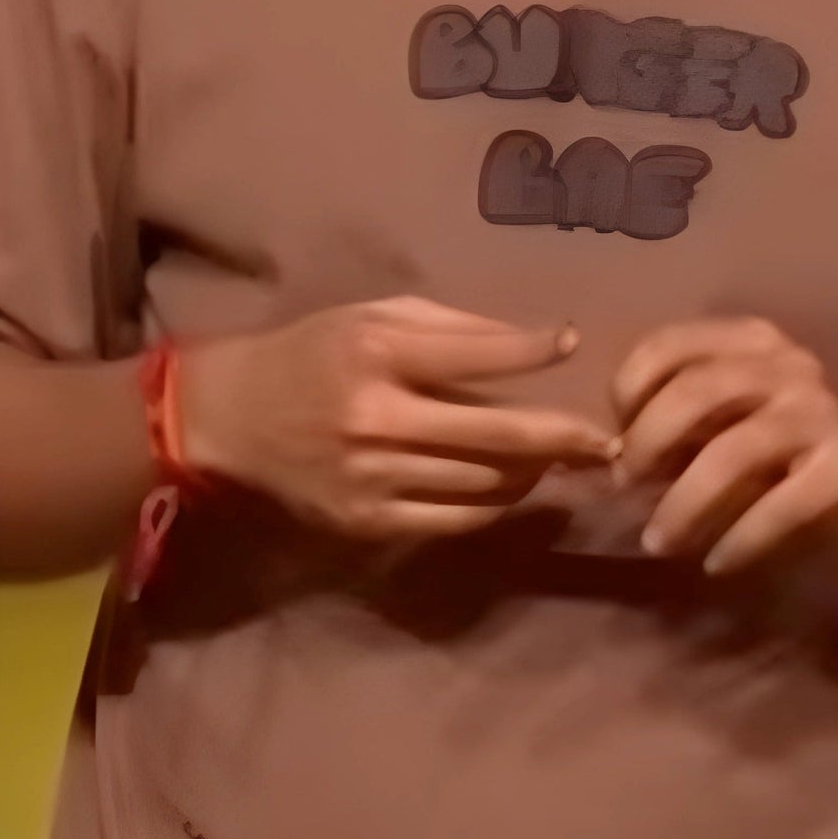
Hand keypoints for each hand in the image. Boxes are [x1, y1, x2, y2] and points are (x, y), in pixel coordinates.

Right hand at [179, 297, 615, 544]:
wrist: (231, 419)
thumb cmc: (313, 354)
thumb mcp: (371, 316)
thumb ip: (451, 327)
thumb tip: (535, 343)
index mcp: (377, 353)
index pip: (478, 355)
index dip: (534, 351)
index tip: (571, 344)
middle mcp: (378, 418)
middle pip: (497, 435)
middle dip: (563, 436)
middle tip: (607, 438)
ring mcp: (373, 478)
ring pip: (485, 482)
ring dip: (536, 472)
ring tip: (565, 458)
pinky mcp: (369, 521)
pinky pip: (457, 518)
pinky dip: (497, 504)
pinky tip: (517, 486)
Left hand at [612, 317, 837, 577]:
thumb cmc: (804, 442)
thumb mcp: (745, 406)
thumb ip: (691, 413)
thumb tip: (616, 449)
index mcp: (754, 341)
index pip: (670, 345)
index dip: (628, 391)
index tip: (614, 437)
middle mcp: (788, 365)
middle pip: (693, 393)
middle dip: (645, 445)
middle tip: (626, 489)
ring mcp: (822, 413)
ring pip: (730, 452)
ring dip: (683, 504)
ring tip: (660, 542)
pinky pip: (778, 506)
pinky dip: (739, 540)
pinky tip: (717, 564)